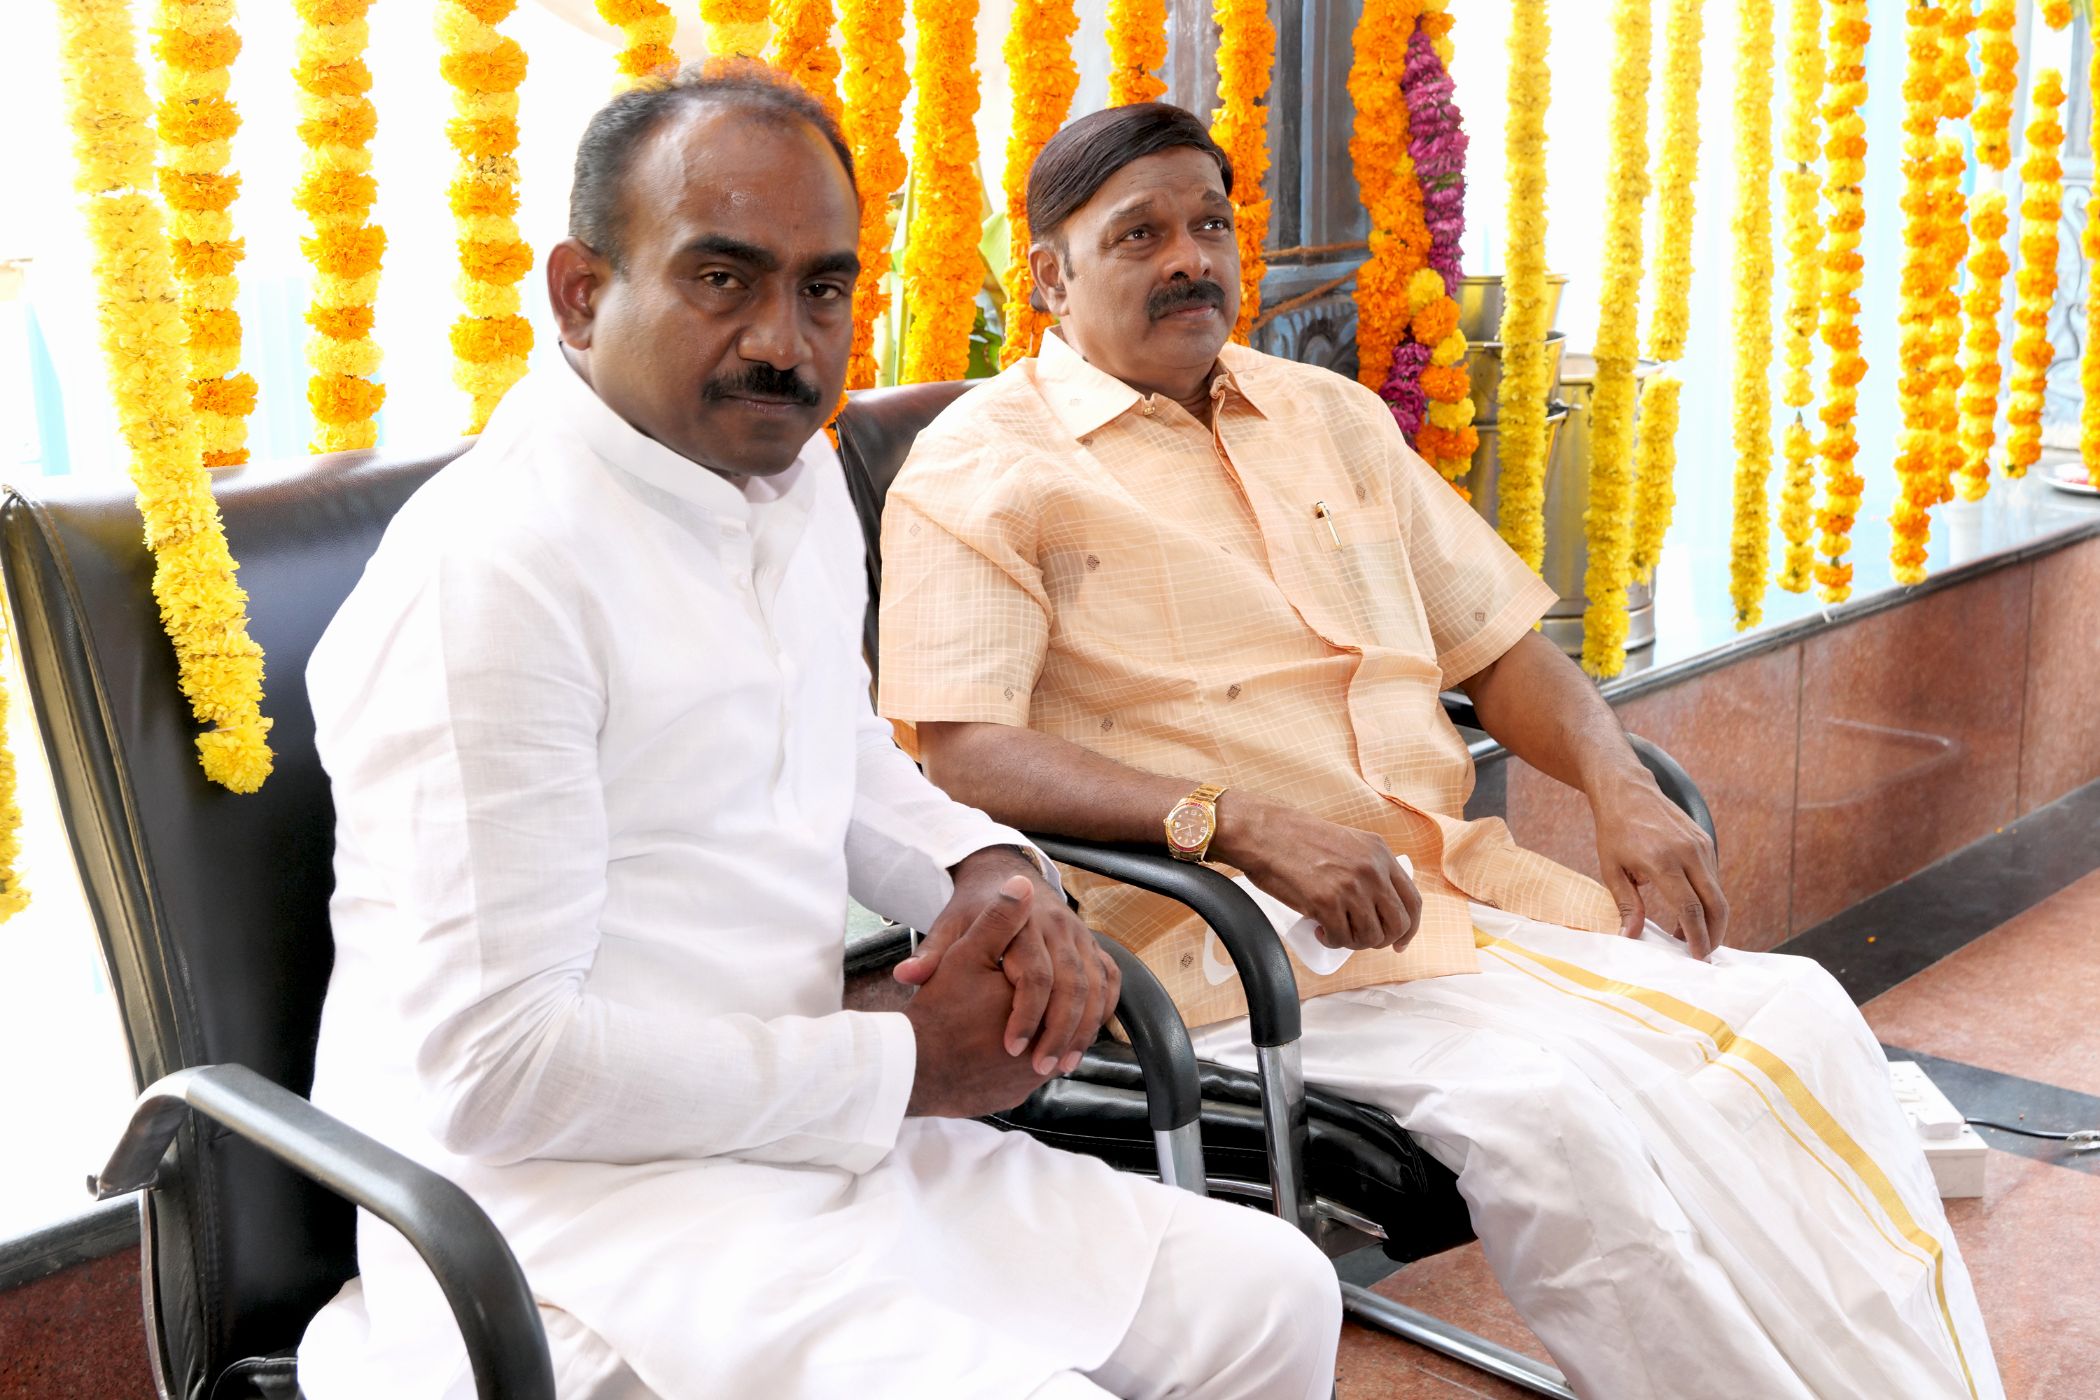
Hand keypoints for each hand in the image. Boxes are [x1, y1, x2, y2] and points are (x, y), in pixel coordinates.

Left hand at [896, 849, 1119, 1076]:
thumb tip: (906, 977)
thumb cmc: (973, 910)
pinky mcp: (1091, 945)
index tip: (1011, 1049)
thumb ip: (931, 954)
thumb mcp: (950, 927)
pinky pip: (1109, 978)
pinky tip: (1089, 1038)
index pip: (1034, 974)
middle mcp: (1058, 927)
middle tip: (1043, 1067)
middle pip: (1072, 984)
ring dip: (1084, 1027)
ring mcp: (1079, 935)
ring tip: (1066, 1064)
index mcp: (1023, 921)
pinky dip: (1104, 1008)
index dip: (1026, 1014)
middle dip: (1060, 1030)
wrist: (1004, 875)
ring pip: (1095, 985)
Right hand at [1213, 793, 1420, 951]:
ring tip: (1335, 931)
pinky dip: (1332, 942)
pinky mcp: (1326, 902)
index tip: (1399, 942)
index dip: (1409, 929)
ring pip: (1371, 937)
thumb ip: (1368, 867)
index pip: (1413, 901)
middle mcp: (1371, 869)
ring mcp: (1350, 886)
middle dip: (1381, 941)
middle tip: (1360, 939)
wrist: (1263, 833)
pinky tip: (1321, 931)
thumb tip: (1378, 907)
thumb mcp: (1348, 844)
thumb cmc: (1297, 839)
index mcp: (1380, 853)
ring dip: (1353, 943)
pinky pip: (1342, 939)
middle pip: (1398, 924)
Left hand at [1591, 772, 1728, 957]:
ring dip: (1710, 918)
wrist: (1627, 789)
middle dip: (1714, 934)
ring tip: (1690, 935)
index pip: (1689, 909)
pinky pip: (1713, 877)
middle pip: (1715, 904)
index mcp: (1662, 862)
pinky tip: (1690, 910)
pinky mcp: (1705, 840)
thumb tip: (1632, 937)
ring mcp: (1701, 845)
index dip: (1696, 937)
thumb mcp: (1611, 869)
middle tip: (1702, 953)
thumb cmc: (1614, 830)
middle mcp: (1688, 853)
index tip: (1696, 956)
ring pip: (1718, 892)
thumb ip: (1626, 904)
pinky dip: (1708, 898)